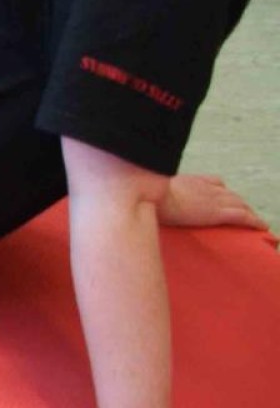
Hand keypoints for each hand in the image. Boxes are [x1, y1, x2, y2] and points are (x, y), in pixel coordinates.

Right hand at [158, 175, 273, 235]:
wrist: (147, 195)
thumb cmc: (145, 194)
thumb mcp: (153, 187)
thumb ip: (158, 188)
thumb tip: (148, 195)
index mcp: (192, 181)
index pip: (215, 183)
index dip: (224, 192)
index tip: (227, 198)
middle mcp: (206, 187)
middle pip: (231, 194)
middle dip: (240, 203)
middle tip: (245, 213)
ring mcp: (213, 199)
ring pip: (240, 204)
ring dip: (249, 212)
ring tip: (255, 222)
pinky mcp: (217, 212)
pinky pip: (242, 216)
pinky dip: (254, 221)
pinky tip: (262, 227)